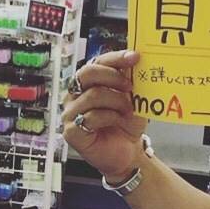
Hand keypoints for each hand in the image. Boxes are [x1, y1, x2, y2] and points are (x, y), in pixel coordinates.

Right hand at [62, 50, 144, 181]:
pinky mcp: (71, 131)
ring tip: (128, 110)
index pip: (98, 61)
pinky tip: (118, 122)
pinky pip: (90, 117)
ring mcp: (71, 112)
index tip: (135, 57)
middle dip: (113, 76)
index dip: (116, 57)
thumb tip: (138, 61)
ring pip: (92, 95)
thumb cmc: (127, 123)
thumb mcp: (134, 98)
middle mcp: (77, 94)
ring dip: (116, 101)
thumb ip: (132, 80)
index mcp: (90, 82)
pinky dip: (110, 118)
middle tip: (130, 86)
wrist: (128, 151)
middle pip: (87, 73)